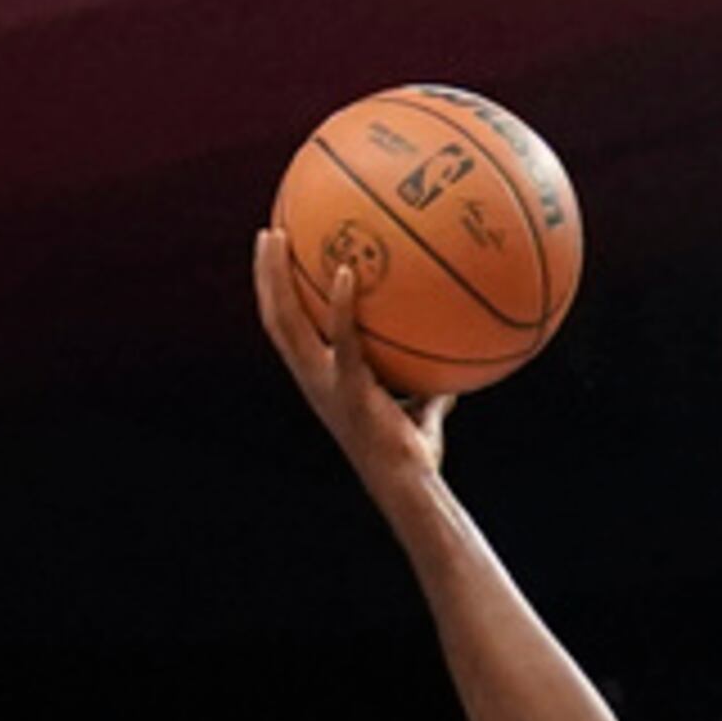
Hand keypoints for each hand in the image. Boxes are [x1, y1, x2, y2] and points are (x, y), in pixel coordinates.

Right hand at [250, 231, 451, 502]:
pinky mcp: (349, 389)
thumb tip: (454, 372)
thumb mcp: (420, 415)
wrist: (407, 486)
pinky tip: (349, 272)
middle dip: (267, 275)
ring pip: (287, 321)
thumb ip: (428, 391)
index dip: (277, 297)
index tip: (278, 262)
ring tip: (277, 236)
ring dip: (277, 276)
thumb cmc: (413, 459)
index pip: (288, 332)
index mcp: (321, 381)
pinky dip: (343, 305)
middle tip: (268, 234)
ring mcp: (326, 383)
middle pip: (275, 318)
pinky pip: (343, 338)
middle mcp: (314, 379)